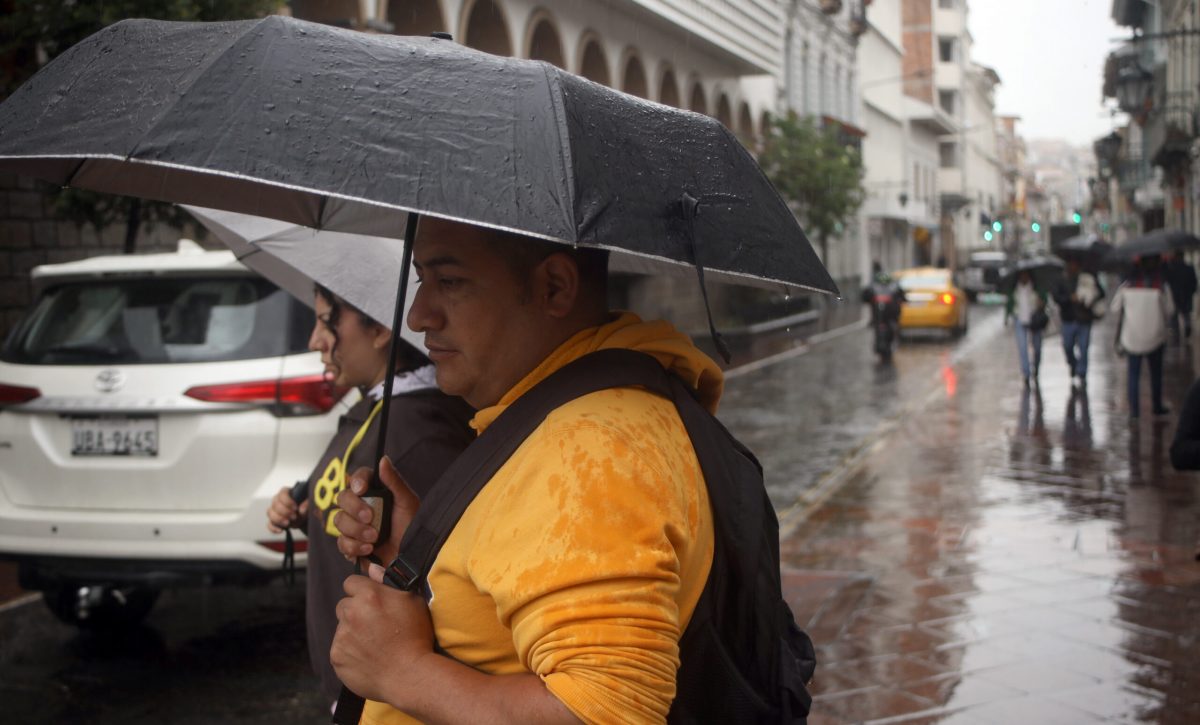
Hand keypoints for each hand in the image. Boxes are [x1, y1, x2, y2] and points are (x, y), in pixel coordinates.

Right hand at [266, 486, 306, 532]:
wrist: (303, 516)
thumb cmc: (304, 506)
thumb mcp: (308, 504)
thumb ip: (307, 504)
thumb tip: (301, 510)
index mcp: (286, 492)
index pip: (282, 494)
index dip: (288, 501)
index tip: (295, 508)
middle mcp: (277, 500)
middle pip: (275, 504)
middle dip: (284, 512)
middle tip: (294, 517)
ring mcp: (274, 511)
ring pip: (270, 513)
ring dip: (278, 519)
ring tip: (288, 523)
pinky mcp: (273, 521)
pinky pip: (269, 524)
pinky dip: (273, 528)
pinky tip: (280, 530)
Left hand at [331, 567, 434, 704]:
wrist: (410, 675)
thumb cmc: (416, 636)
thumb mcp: (413, 601)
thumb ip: (388, 582)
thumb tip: (372, 568)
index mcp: (369, 595)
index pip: (350, 582)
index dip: (361, 591)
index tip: (370, 601)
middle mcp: (351, 612)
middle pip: (344, 605)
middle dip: (355, 612)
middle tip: (374, 625)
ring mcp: (341, 636)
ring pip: (341, 628)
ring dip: (352, 632)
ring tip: (374, 644)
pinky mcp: (336, 656)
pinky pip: (339, 649)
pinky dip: (349, 652)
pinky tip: (367, 657)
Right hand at [334, 456, 419, 565]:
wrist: (411, 558)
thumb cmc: (413, 528)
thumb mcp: (408, 503)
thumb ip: (394, 481)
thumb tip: (383, 459)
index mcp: (375, 493)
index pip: (358, 479)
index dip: (356, 481)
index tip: (361, 488)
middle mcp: (361, 507)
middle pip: (342, 498)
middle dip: (354, 508)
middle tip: (370, 518)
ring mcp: (354, 526)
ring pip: (339, 521)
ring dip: (356, 530)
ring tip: (374, 538)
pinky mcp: (351, 546)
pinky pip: (341, 543)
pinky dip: (354, 547)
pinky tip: (369, 550)